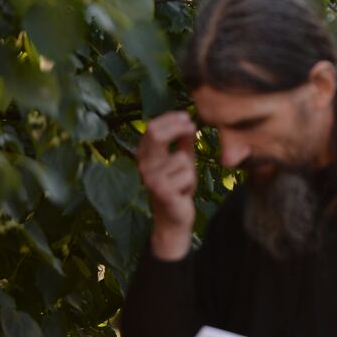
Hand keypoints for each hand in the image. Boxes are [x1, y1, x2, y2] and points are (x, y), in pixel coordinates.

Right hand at [134, 111, 198, 258]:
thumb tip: (189, 122)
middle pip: (156, 134)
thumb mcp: (182, 162)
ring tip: (184, 182)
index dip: (171, 119)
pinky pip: (187, 175)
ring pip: (182, 158)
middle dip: (178, 127)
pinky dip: (192, 183)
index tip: (187, 118)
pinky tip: (183, 193)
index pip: (152, 127)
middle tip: (192, 128)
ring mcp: (150, 178)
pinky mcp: (162, 191)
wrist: (173, 219)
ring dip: (191, 170)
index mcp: (145, 155)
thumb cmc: (178, 187)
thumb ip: (183, 143)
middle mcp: (143, 165)